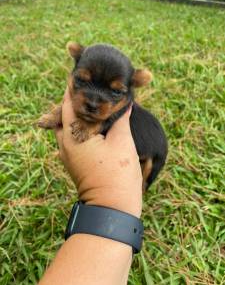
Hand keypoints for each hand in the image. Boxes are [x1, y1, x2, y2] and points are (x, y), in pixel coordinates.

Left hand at [55, 89, 141, 216]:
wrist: (112, 208)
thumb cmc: (118, 175)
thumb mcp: (122, 142)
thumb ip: (121, 118)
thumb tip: (125, 103)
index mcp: (73, 136)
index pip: (68, 104)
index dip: (75, 88)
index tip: (84, 77)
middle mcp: (65, 144)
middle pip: (65, 114)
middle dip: (76, 101)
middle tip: (91, 90)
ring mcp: (68, 154)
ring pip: (68, 126)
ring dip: (78, 114)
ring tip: (94, 104)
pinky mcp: (74, 162)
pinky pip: (73, 138)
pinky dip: (81, 127)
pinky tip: (95, 123)